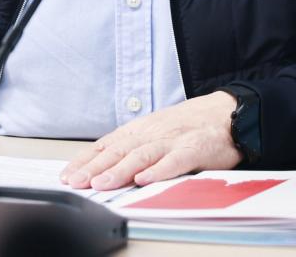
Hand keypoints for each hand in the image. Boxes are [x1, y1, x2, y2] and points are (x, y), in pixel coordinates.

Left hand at [59, 91, 241, 190]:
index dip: (85, 161)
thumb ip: (133, 146)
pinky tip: (145, 179)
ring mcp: (172, 140)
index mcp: (140, 130)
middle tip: (76, 182)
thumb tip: (103, 164)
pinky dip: (159, 170)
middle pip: (118, 151)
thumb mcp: (156, 131)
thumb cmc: (189, 125)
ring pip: (141, 155)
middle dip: (94, 168)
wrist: (227, 112)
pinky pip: (175, 160)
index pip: (106, 145)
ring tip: (102, 184)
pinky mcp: (194, 149)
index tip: (68, 175)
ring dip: (119, 170)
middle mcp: (152, 133)